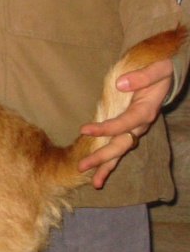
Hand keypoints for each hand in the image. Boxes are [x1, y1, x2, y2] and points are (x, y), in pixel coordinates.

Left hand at [78, 58, 173, 187]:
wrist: (169, 77)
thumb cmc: (162, 71)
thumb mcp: (158, 69)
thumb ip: (143, 76)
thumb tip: (120, 84)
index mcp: (145, 110)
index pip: (124, 123)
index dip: (106, 129)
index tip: (84, 129)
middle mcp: (141, 124)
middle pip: (121, 144)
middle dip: (102, 157)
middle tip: (81, 166)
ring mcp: (135, 129)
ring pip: (120, 151)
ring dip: (106, 166)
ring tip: (93, 182)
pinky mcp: (129, 130)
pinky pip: (119, 148)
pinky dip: (109, 162)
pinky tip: (98, 174)